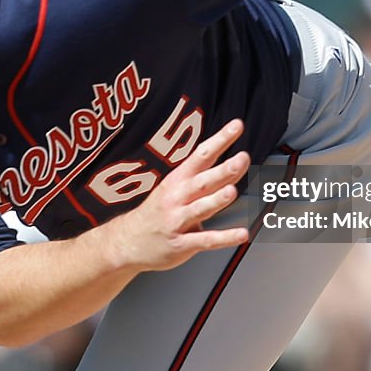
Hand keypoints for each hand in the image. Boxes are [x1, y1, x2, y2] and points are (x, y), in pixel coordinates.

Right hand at [101, 119, 250, 272]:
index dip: (220, 140)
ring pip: (200, 208)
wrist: (128, 242)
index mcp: (178, 180)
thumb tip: (235, 162)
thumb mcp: (174, 188)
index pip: (202, 155)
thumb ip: (204, 177)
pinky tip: (241, 234)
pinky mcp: (181, 244)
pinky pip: (205, 240)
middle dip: (222, 170)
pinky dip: (224, 238)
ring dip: (216, 200)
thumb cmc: (157, 213)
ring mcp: (177, 221)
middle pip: (202, 181)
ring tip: (232, 192)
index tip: (236, 126)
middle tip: (242, 159)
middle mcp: (177, 197)